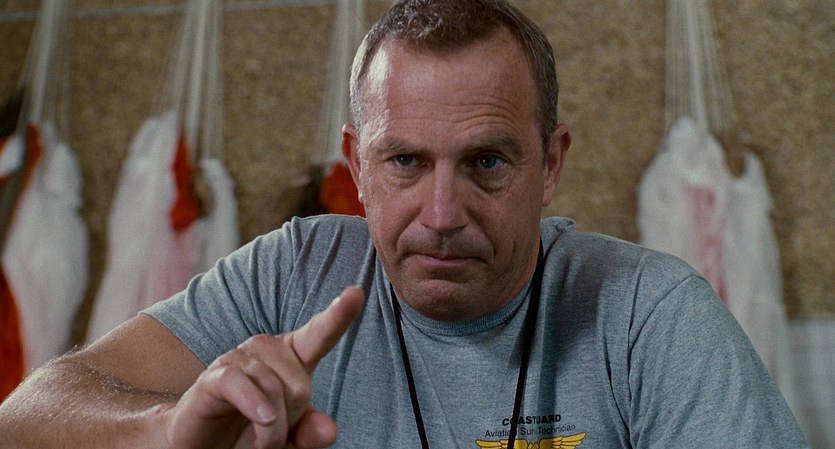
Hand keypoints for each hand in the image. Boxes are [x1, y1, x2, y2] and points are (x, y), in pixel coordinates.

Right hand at [162, 286, 365, 448]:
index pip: (319, 334)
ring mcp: (238, 360)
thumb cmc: (247, 434)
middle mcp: (266, 351)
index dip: (338, 314)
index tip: (357, 292)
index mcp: (291, 358)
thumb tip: (328, 429)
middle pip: (299, 384)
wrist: (201, 445)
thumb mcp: (287, 439)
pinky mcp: (213, 378)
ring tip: (258, 440)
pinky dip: (253, 403)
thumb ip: (309, 434)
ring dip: (270, 429)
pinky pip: (239, 382)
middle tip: (271, 434)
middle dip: (290, 419)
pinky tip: (263, 418)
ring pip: (272, 389)